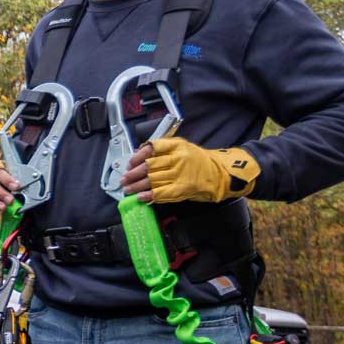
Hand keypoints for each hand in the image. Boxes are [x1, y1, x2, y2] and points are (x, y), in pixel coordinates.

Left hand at [122, 138, 258, 203]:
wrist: (220, 173)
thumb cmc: (198, 161)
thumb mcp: (183, 148)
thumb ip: (163, 150)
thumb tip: (139, 157)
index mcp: (177, 146)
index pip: (152, 148)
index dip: (137, 156)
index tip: (129, 163)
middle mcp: (178, 158)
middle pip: (149, 165)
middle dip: (133, 173)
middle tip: (123, 178)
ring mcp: (180, 174)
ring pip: (152, 179)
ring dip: (136, 185)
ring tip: (127, 188)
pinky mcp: (183, 188)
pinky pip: (161, 192)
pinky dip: (148, 195)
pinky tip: (140, 197)